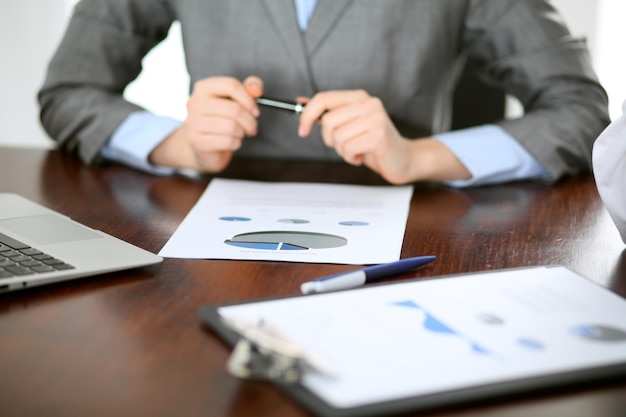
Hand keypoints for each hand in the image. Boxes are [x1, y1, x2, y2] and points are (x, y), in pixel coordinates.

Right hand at [149, 75, 262, 171]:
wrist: (204, 146)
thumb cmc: (222, 120)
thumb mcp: (237, 99)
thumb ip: (250, 88)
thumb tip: (256, 89)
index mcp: (204, 87)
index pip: (231, 85)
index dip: (249, 100)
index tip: (256, 111)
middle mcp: (195, 102)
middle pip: (234, 109)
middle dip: (249, 121)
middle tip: (252, 127)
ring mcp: (193, 122)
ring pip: (232, 127)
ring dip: (242, 133)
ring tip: (239, 134)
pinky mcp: (197, 141)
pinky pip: (228, 141)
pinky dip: (236, 143)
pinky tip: (231, 142)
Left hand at [298, 90, 470, 183]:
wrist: (402, 159)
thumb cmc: (373, 143)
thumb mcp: (348, 125)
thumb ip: (326, 112)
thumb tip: (299, 101)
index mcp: (359, 97)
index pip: (323, 99)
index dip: (307, 115)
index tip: (302, 131)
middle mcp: (369, 103)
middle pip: (328, 121)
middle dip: (330, 139)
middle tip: (344, 144)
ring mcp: (375, 118)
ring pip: (337, 137)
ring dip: (342, 150)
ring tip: (357, 150)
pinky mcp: (379, 136)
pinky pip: (348, 148)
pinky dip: (350, 157)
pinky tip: (362, 156)